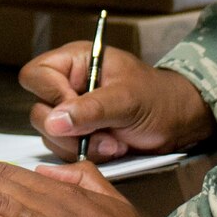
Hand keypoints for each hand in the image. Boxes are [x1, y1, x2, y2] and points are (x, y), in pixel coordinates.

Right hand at [22, 44, 215, 162]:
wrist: (179, 123)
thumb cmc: (158, 99)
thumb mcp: (127, 100)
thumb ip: (90, 109)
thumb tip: (54, 122)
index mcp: (75, 62)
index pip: (36, 75)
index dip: (52, 95)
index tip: (76, 112)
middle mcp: (67, 85)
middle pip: (38, 110)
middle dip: (70, 130)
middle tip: (102, 134)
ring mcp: (71, 112)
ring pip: (50, 134)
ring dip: (81, 145)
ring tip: (114, 142)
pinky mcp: (78, 135)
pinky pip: (64, 149)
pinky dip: (86, 155)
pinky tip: (112, 148)